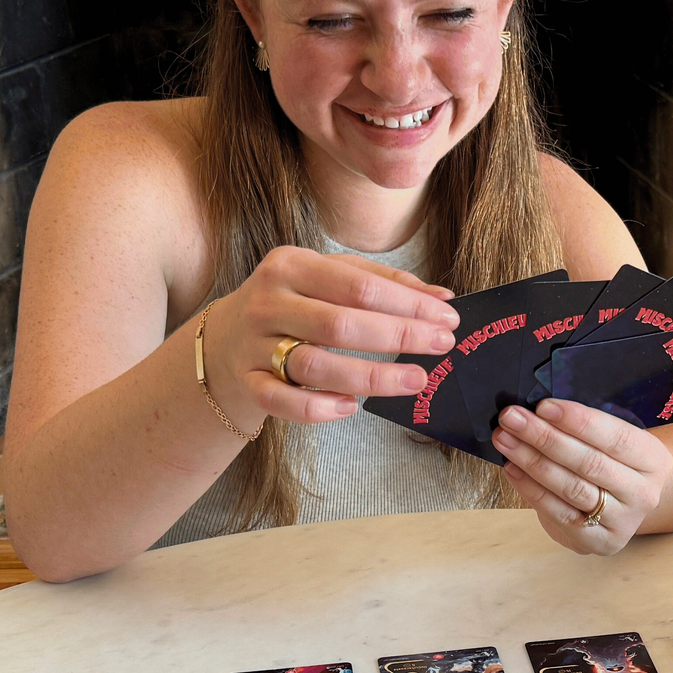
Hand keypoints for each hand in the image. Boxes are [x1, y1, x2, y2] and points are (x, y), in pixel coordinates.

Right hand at [205, 245, 457, 426]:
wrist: (224, 338)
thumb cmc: (293, 304)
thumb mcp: (330, 279)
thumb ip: (384, 284)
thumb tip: (443, 299)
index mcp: (291, 264)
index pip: (359, 286)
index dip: (408, 304)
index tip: (448, 319)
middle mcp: (268, 300)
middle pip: (340, 323)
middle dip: (398, 336)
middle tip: (441, 347)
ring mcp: (253, 343)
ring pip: (315, 365)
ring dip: (371, 377)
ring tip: (414, 380)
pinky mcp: (247, 381)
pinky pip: (282, 400)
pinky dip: (318, 407)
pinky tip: (351, 406)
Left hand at [494, 399, 672, 553]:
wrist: (627, 504)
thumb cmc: (612, 462)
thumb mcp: (612, 441)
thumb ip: (584, 428)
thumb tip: (538, 413)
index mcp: (653, 459)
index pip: (615, 437)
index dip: (578, 421)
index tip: (543, 407)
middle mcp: (643, 492)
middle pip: (589, 463)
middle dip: (545, 437)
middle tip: (512, 419)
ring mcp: (625, 521)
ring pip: (572, 488)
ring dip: (532, 461)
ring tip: (506, 440)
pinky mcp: (602, 542)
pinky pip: (560, 514)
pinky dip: (532, 490)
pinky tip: (513, 469)